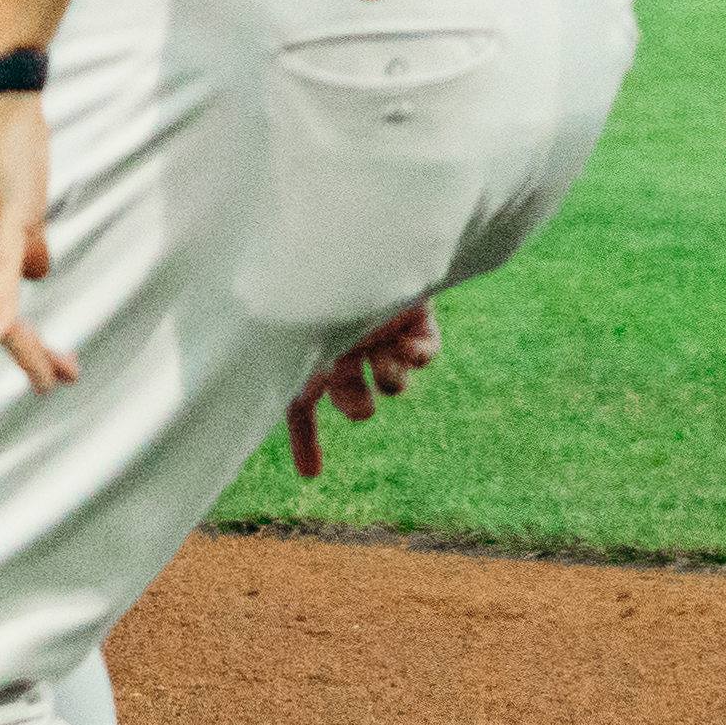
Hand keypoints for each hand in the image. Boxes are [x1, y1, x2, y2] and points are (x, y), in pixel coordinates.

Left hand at [0, 90, 73, 397]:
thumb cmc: (1, 154)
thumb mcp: (11, 213)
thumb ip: (23, 247)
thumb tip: (39, 273)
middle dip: (21, 358)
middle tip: (50, 388)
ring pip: (1, 305)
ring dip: (27, 346)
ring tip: (52, 379)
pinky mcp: (6, 216)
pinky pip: (5, 264)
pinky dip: (5, 297)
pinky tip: (5, 329)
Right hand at [284, 302, 440, 478]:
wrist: (346, 251)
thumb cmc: (314, 302)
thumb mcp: (299, 359)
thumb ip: (299, 406)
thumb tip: (303, 471)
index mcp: (304, 351)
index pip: (299, 403)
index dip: (304, 438)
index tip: (311, 474)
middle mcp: (339, 344)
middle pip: (350, 394)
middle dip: (356, 408)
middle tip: (361, 411)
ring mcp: (378, 329)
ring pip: (392, 378)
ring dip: (390, 381)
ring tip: (384, 370)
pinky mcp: (413, 313)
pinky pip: (426, 351)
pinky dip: (419, 358)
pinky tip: (408, 353)